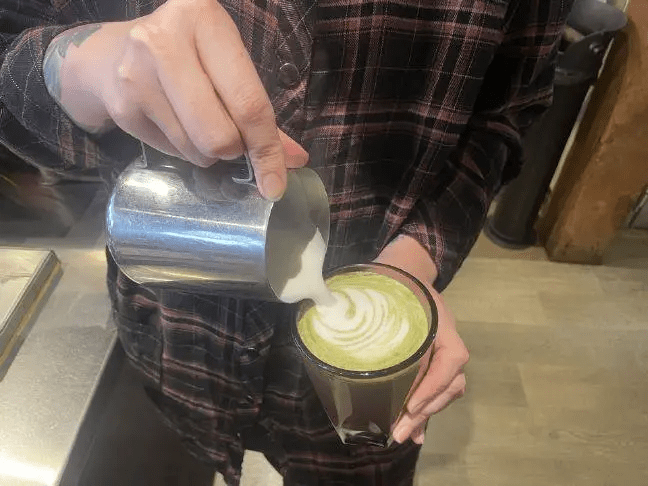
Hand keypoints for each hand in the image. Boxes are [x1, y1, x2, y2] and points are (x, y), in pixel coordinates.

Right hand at [45, 0, 307, 199]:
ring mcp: (136, 73)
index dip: (267, 150)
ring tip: (196, 121)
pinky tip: (171, 120)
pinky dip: (181, 148)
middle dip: (232, 150)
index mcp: (204, 19)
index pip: (249, 102)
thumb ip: (261, 112)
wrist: (111, 56)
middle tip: (229, 136)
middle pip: (220, 135)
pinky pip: (172, 152)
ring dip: (206, 151)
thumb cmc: (187, 59)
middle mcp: (165, 40)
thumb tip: (296, 160)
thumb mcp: (226, 67)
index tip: (276, 184)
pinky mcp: (121, 106)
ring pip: (196, 149)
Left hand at [374, 235, 468, 444]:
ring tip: (404, 433)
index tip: (410, 406)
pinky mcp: (435, 361)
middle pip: (450, 383)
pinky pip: (438, 389)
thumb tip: (329, 318)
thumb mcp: (386, 293)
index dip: (433, 386)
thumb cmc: (394, 282)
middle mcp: (448, 340)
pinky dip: (426, 410)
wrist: (406, 271)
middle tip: (400, 432)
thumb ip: (367, 313)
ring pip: (447, 390)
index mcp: (441, 324)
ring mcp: (445, 351)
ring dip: (426, 414)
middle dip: (425, 410)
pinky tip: (414, 431)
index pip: (450, 360)